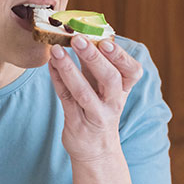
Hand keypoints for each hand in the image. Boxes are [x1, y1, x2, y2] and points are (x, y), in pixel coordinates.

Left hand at [47, 35, 142, 161]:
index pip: (132, 72)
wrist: (96, 150)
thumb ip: (97, 64)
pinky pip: (66, 99)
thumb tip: (84, 33)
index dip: (121, 57)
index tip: (107, 41)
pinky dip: (57, 80)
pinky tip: (50, 65)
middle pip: (110, 79)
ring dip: (70, 70)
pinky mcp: (77, 123)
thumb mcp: (106, 88)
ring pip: (84, 92)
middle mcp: (113, 103)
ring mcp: (96, 115)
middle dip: (95, 58)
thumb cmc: (99, 109)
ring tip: (56, 51)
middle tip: (78, 39)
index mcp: (124, 90)